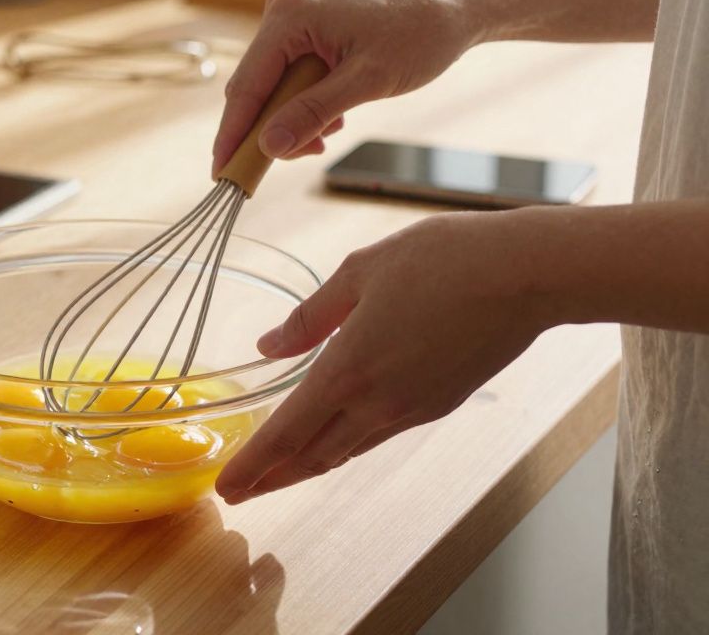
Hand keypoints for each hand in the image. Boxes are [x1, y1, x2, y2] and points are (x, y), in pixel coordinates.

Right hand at [213, 0, 473, 172]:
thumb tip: (269, 147)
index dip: (233, 134)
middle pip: (255, 88)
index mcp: (290, 15)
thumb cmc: (419, 34)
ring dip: (294, 119)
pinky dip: (306, 103)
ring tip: (331, 133)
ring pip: (273, 87)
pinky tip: (335, 114)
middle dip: (272, 129)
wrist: (454, 6)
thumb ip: (312, 114)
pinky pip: (290, 77)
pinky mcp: (307, 29)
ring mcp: (294, 18)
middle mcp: (283, 11)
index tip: (221, 174)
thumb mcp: (366, 82)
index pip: (246, 86)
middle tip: (300, 158)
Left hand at [216, 212, 552, 502]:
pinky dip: (345, 446)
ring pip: (346, 451)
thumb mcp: (359, 273)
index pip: (286, 434)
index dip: (253, 466)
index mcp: (349, 371)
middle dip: (272, 479)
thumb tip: (267, 346)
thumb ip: (309, 317)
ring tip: (278, 476)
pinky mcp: (439, 404)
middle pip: (313, 457)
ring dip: (308, 467)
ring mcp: (412, 409)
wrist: (528, 275)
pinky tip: (334, 439)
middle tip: (240, 495)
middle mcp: (378, 403)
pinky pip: (378, 435)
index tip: (225, 488)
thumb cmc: (445, 260)